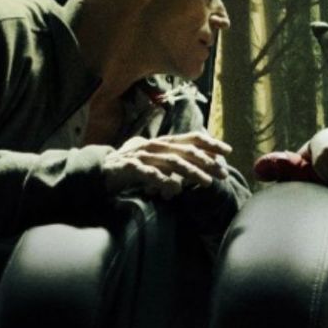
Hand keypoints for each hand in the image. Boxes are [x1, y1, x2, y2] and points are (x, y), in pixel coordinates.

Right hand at [104, 132, 231, 198]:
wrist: (100, 169)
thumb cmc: (131, 168)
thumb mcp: (156, 164)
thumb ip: (173, 167)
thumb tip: (193, 177)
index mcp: (162, 143)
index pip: (190, 138)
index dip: (209, 143)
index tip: (227, 151)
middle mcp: (154, 146)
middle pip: (185, 150)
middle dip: (206, 161)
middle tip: (222, 173)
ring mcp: (141, 155)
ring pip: (171, 161)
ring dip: (191, 171)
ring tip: (206, 182)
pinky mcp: (128, 167)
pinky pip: (148, 173)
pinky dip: (161, 180)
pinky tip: (174, 188)